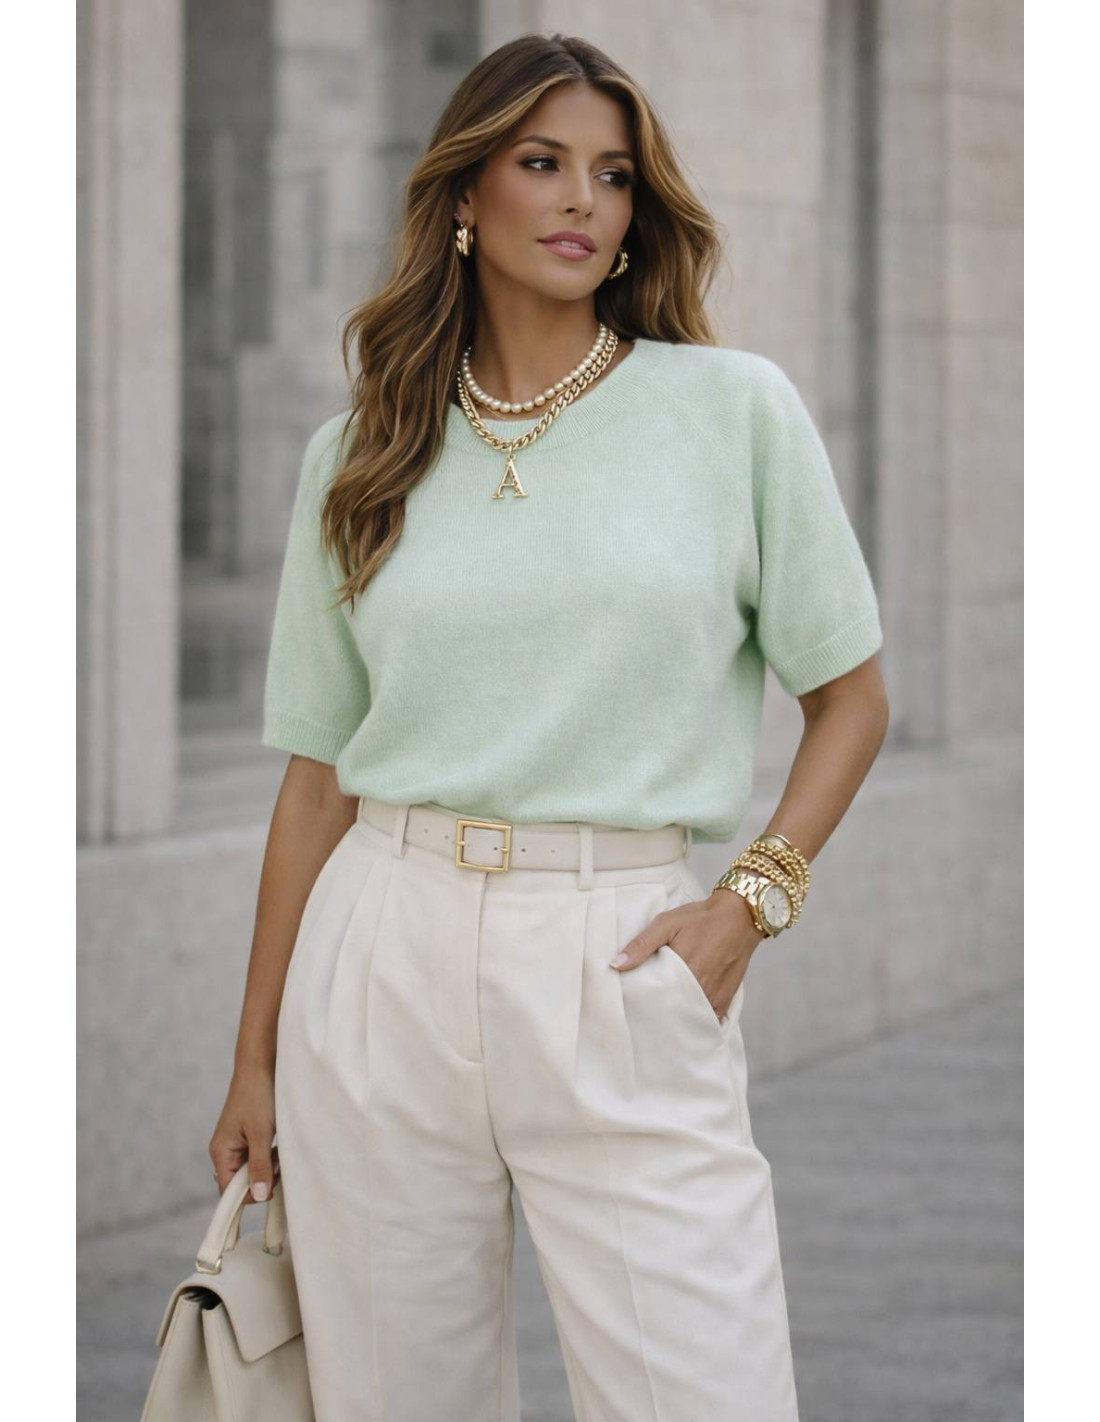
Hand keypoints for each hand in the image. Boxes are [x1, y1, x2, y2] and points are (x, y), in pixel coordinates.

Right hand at [209, 1063, 279, 1203]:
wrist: (261, 1064)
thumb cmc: (258, 1095)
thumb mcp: (261, 1134)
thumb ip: (259, 1166)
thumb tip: (258, 1196)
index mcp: (221, 1152)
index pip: (229, 1191)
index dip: (250, 1194)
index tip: (271, 1183)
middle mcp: (226, 1150)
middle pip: (242, 1183)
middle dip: (262, 1178)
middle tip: (278, 1161)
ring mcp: (237, 1143)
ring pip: (252, 1170)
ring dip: (268, 1166)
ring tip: (279, 1149)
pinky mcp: (249, 1136)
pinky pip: (258, 1157)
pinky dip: (270, 1156)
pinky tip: (279, 1144)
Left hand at [609, 888, 765, 1019]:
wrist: (740, 917)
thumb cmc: (700, 919)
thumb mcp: (666, 923)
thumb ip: (641, 944)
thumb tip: (616, 965)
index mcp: (682, 972)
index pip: (654, 1000)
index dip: (642, 1004)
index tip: (632, 1004)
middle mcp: (699, 990)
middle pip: (672, 1013)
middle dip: (658, 1014)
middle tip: (644, 1012)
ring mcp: (713, 997)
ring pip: (688, 1018)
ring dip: (676, 1017)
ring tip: (662, 1015)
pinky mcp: (724, 1000)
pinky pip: (706, 1018)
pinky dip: (694, 1018)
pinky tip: (684, 1014)